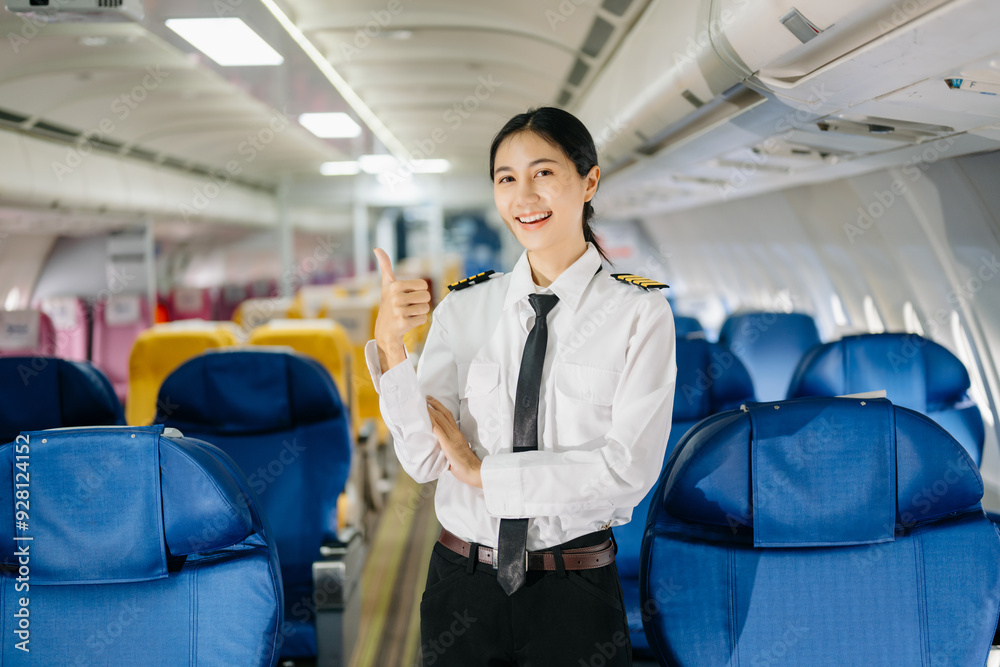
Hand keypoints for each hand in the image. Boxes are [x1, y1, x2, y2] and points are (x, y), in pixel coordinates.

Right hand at [373, 248, 430, 370]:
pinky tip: (407, 322)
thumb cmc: (389, 304)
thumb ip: (385, 266)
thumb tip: (377, 248)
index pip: (424, 285)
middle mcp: (395, 298)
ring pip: (425, 308)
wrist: (384, 330)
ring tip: (407, 314)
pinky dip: (418, 321)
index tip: (407, 295)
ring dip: (419, 312)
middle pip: (426, 296)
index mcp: (394, 286)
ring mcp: (398, 311)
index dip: (419, 291)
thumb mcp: (387, 284)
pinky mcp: (403, 324)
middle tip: (408, 306)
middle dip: (420, 302)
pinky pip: (423, 319)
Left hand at [426, 396, 481, 487]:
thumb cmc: (464, 465)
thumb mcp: (455, 451)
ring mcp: (453, 440)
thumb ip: (447, 446)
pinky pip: (441, 435)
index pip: (448, 416)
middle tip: (426, 397)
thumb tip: (437, 446)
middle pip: (444, 415)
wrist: (474, 472)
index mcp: (457, 434)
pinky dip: (434, 427)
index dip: (440, 407)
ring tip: (424, 405)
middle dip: (434, 405)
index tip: (431, 401)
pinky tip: (428, 422)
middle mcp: (455, 434)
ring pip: (442, 421)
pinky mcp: (450, 447)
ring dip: (432, 413)